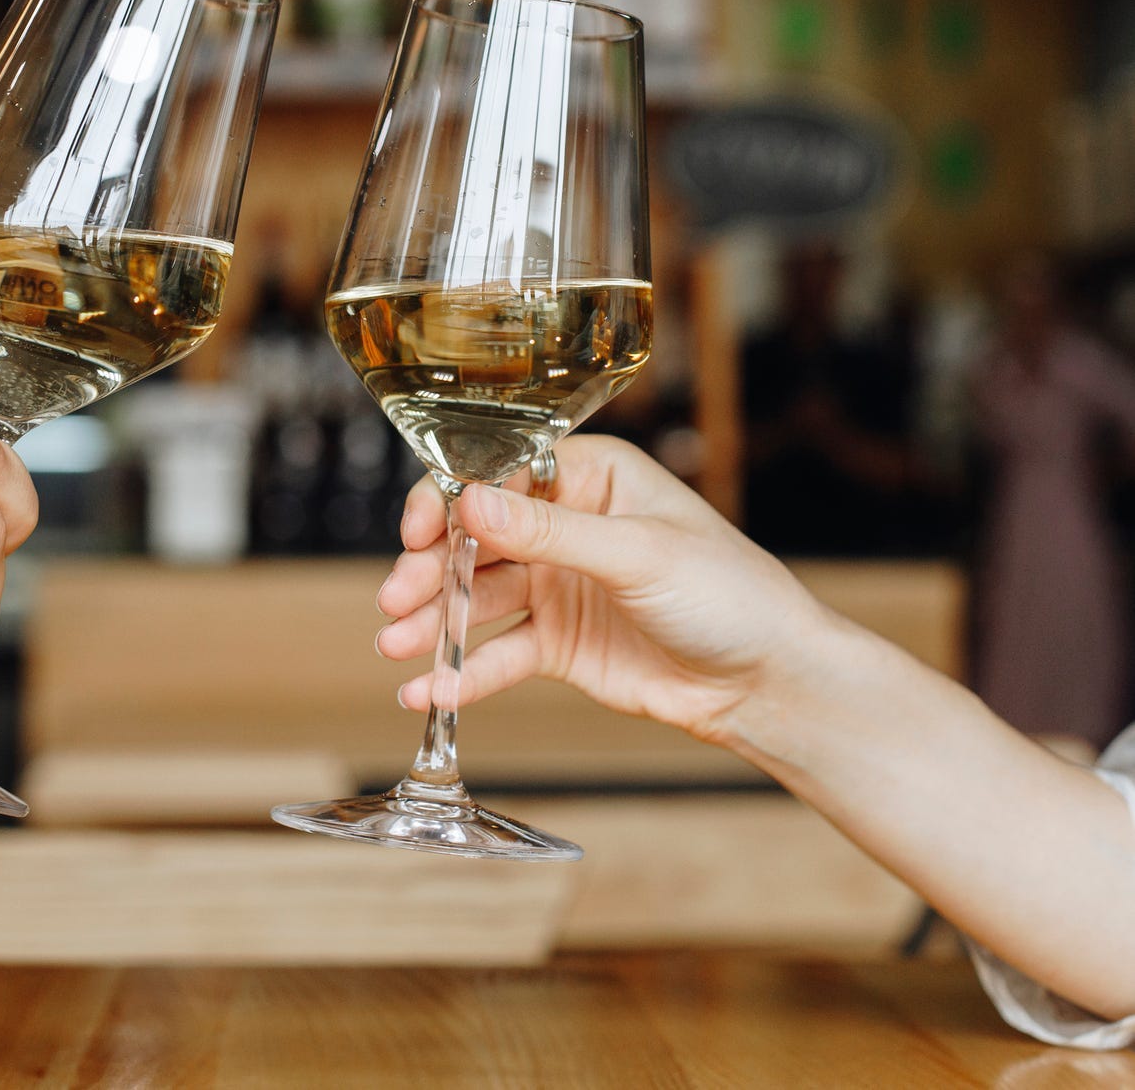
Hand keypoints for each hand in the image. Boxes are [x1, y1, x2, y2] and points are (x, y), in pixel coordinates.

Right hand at [375, 436, 833, 745]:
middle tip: (397, 599)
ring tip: (398, 648)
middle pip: (474, 539)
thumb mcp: (638, 554)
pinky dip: (461, 674)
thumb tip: (471, 503)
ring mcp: (557, 586)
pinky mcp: (557, 644)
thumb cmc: (730, 595)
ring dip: (434, 622)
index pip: (498, 474)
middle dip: (430, 569)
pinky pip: (497, 654)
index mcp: (589, 478)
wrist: (769, 683)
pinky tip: (430, 693)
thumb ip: (549, 533)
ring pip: (475, 598)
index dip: (449, 501)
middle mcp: (565, 525)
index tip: (418, 533)